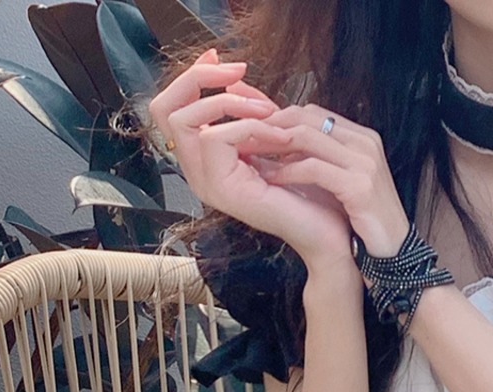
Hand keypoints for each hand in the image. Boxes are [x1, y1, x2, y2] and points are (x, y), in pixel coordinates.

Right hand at [148, 50, 353, 268]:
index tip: (222, 59)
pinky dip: (250, 127)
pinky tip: (282, 136)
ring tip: (271, 113)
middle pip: (166, 108)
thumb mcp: (271, 137)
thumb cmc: (307, 189)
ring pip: (185, 119)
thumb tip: (234, 75)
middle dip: (200, 79)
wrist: (327, 231)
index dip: (192, 77)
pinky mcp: (220, 189)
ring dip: (229, 104)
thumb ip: (248, 110)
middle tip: (238, 71)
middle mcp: (196, 171)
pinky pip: (215, 137)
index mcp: (204, 159)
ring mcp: (205, 182)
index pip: (173, 107)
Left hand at [252, 104, 411, 259]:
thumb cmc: (365, 224)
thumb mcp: (342, 183)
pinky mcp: (360, 186)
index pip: (312, 112)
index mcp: (362, 138)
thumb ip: (318, 159)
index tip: (251, 128)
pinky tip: (270, 179)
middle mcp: (365, 143)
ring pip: (306, 136)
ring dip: (272, 144)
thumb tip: (281, 145)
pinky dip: (288, 172)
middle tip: (241, 137)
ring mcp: (365, 163)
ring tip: (249, 155)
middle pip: (306, 116)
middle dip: (270, 125)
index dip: (278, 117)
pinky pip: (314, 169)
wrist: (396, 256)